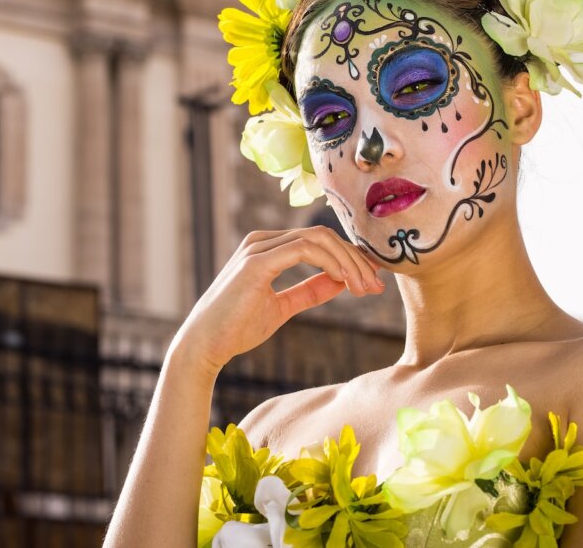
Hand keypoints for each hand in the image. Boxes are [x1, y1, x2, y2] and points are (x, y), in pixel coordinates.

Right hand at [172, 226, 384, 377]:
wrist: (206, 345)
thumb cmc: (237, 327)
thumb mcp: (282, 307)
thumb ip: (309, 291)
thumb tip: (340, 281)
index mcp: (267, 247)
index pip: (318, 240)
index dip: (349, 257)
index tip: (372, 281)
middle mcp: (263, 240)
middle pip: (323, 235)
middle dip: (355, 259)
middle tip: (376, 286)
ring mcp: (258, 247)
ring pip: (318, 238)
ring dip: (348, 262)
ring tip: (365, 287)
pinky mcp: (256, 261)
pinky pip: (304, 250)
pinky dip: (330, 263)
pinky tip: (344, 282)